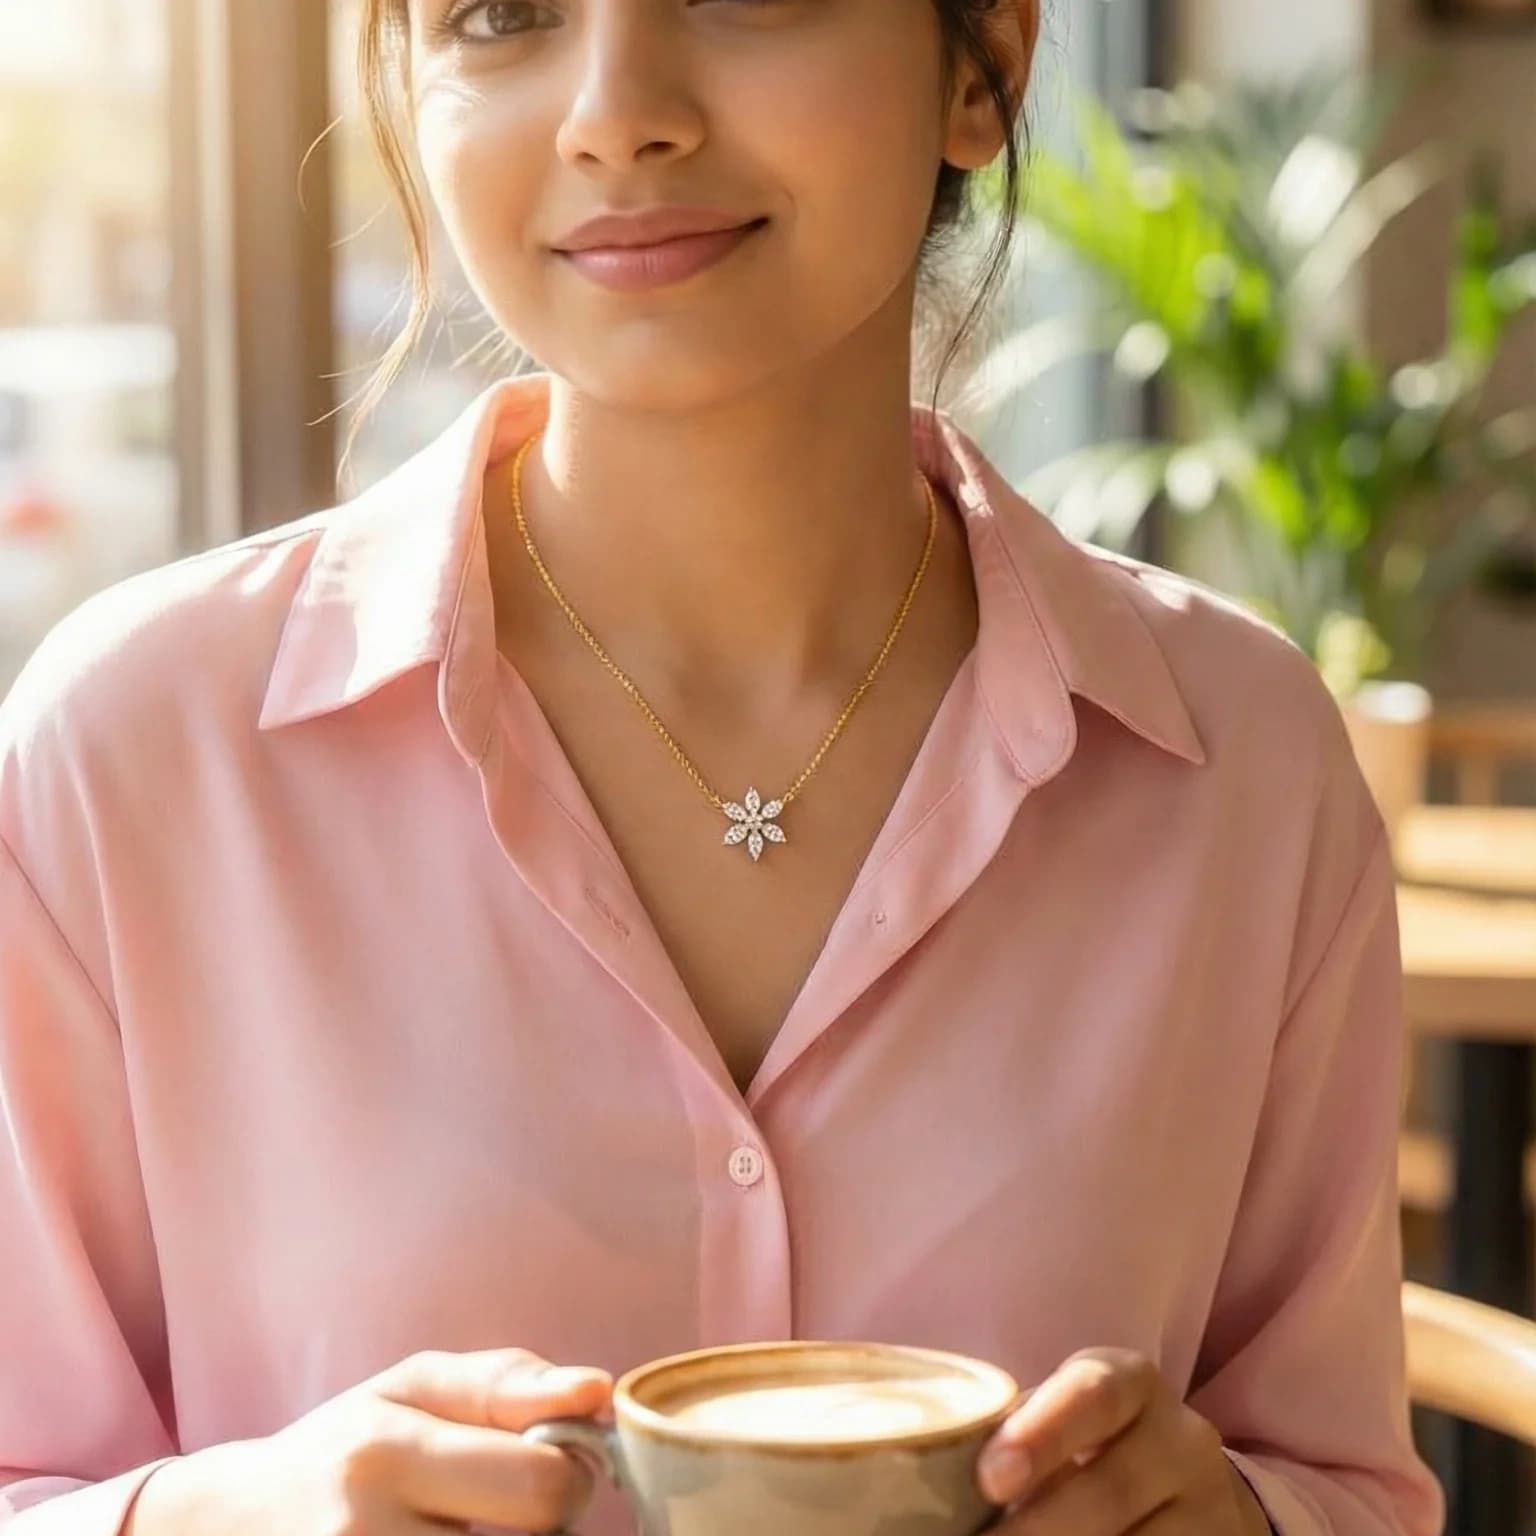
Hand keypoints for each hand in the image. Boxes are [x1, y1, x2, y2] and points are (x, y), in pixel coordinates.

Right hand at [124, 1347, 612, 1534]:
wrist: (223, 1527)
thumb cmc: (341, 1447)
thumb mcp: (413, 1388)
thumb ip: (510, 1384)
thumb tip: (599, 1391)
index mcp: (388, 1453)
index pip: (543, 1486)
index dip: (572, 1477)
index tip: (554, 1466)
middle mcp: (364, 1534)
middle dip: (546, 1527)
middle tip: (511, 1511)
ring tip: (461, 1531)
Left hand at [975, 1348, 1270, 1534]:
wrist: (1184, 1485)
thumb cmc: (1087, 1442)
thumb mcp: (1061, 1416)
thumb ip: (1014, 1428)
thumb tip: (931, 1456)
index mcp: (1132, 1382)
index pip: (1093, 1395)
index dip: (1041, 1435)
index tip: (989, 1478)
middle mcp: (1183, 1437)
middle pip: (1112, 1489)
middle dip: (1040, 1525)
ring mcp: (1211, 1505)